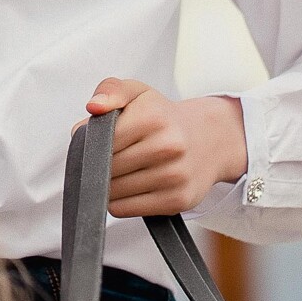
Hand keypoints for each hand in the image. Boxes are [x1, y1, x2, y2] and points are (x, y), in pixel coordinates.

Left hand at [77, 77, 248, 217]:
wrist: (209, 140)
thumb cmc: (164, 118)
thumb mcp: (138, 93)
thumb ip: (110, 90)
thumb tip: (93, 106)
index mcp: (153, 117)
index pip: (101, 142)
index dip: (92, 144)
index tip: (97, 141)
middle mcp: (167, 147)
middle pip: (106, 169)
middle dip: (99, 165)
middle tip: (110, 157)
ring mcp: (174, 176)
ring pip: (113, 192)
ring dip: (108, 186)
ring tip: (123, 171)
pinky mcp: (177, 200)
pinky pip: (125, 209)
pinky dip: (120, 202)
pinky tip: (131, 187)